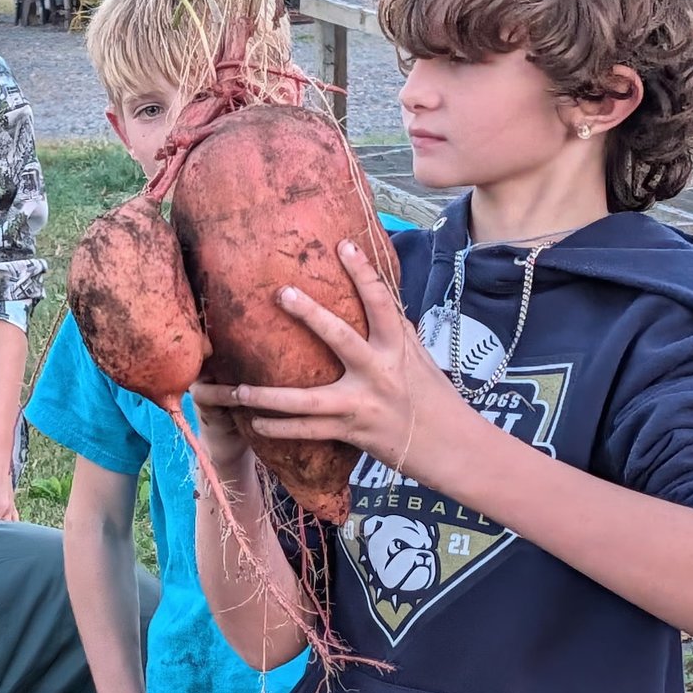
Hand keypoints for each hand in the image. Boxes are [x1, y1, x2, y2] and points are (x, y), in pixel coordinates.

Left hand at [192, 241, 464, 480]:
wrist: (454, 447)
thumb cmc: (434, 400)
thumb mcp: (420, 360)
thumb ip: (398, 332)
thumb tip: (382, 297)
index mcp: (399, 348)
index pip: (381, 303)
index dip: (364, 272)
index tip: (344, 245)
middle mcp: (380, 372)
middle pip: (341, 338)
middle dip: (311, 315)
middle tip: (281, 292)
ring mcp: (363, 405)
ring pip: (308, 400)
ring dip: (269, 396)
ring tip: (238, 390)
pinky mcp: (353, 432)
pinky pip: (309, 432)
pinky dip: (281, 429)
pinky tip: (256, 424)